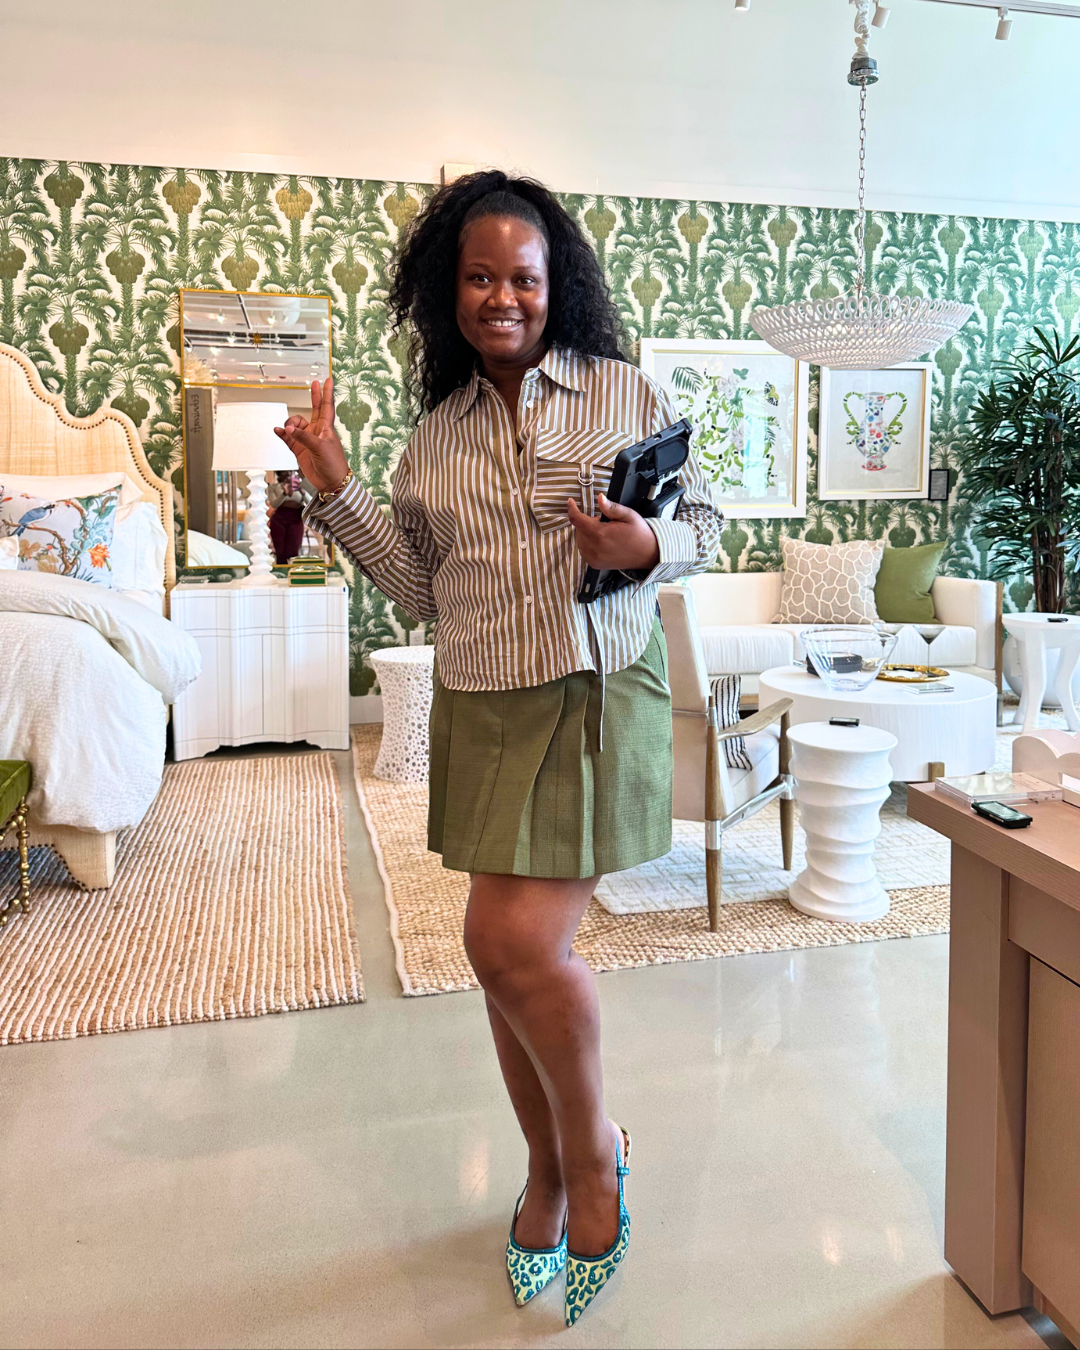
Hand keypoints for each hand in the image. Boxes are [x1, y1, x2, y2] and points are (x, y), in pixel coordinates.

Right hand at [273, 378, 348, 492]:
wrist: (331, 482)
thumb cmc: (333, 464)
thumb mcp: (320, 447)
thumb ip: (303, 436)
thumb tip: (287, 428)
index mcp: (326, 428)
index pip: (326, 406)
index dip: (327, 393)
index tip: (328, 380)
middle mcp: (316, 431)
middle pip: (313, 409)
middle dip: (313, 396)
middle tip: (313, 384)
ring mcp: (306, 439)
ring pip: (294, 424)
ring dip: (289, 425)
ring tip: (288, 430)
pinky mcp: (298, 449)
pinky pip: (287, 437)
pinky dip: (282, 433)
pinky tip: (278, 430)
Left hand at [567, 494, 659, 572]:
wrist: (648, 554)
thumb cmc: (639, 534)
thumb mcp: (628, 515)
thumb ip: (611, 508)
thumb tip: (600, 498)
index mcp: (601, 534)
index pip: (577, 520)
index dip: (572, 509)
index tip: (571, 502)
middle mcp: (595, 548)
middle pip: (579, 529)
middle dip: (587, 522)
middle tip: (604, 522)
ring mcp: (594, 558)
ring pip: (580, 539)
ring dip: (587, 532)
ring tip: (605, 532)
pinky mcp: (595, 564)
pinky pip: (584, 550)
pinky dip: (588, 543)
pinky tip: (602, 541)